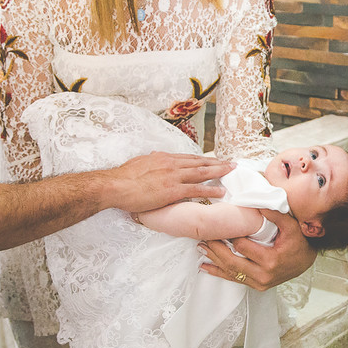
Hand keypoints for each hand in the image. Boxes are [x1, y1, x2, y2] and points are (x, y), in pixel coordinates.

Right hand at [107, 152, 232, 213]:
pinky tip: (220, 192)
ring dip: (219, 172)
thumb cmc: (122, 177)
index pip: (188, 158)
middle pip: (199, 162)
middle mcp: (171, 164)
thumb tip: (153, 156)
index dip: (203, 159)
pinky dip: (210, 190)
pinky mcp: (173, 190)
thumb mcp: (138, 163)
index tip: (213, 160)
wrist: (115, 186)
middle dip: (217, 163)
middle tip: (231, 163)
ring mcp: (174, 176)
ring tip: (231, 172)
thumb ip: (149, 161)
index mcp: (163, 158)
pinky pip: (197, 189)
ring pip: (202, 172)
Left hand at [198, 210, 316, 289]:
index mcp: (270, 260)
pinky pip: (234, 279)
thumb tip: (259, 204)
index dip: (230, 236)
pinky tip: (206, 267)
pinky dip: (219, 273)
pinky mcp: (256, 286)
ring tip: (201, 249)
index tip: (221, 226)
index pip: (242, 247)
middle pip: (232, 261)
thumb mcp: (291, 226)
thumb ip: (275, 215)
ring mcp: (259, 282)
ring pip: (230, 272)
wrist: (305, 261)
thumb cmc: (298, 243)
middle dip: (216, 249)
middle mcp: (263, 275)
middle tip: (204, 238)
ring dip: (214, 260)